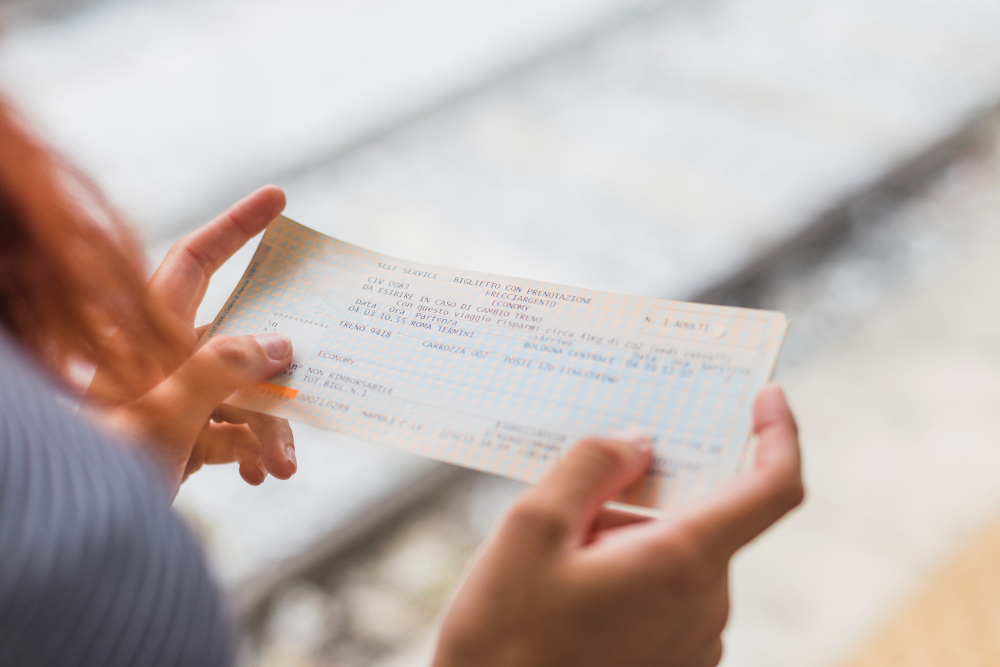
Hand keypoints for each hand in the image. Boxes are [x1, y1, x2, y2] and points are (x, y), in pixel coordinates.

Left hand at [88, 186, 297, 491]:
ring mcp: (174, 398)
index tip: (279, 200)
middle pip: (239, 339)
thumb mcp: (164, 411)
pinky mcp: (181, 436)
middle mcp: (162, 357)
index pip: (195, 261)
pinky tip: (259, 475)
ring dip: (270, 427)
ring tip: (281, 466)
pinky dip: (251, 449)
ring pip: (243, 392)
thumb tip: (279, 344)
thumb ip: (224, 369)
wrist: (73, 537)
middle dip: (279, 371)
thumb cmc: (100, 463)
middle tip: (315, 377)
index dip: (235, 226)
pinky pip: (232, 430)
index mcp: (145, 332)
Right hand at [433, 384, 802, 666]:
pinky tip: (569, 594)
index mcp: (682, 563)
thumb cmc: (505, 639)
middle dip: (641, 498)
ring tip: (556, 564)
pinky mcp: (673, 662)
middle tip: (570, 506)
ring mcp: (693, 642)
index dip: (780, 434)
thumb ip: (590, 467)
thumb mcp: (530, 528)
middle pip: (698, 517)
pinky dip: (628, 574)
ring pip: (676, 555)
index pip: (773, 488)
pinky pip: (666, 593)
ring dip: (625, 540)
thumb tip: (637, 442)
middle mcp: (704, 605)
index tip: (765, 397)